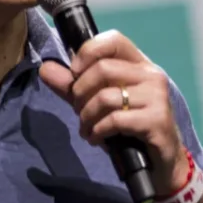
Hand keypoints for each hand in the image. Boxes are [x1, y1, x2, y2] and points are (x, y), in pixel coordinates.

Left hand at [38, 30, 188, 198]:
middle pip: (103, 68)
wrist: (158, 163)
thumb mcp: (96, 105)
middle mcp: (151, 75)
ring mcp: (157, 97)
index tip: (74, 73)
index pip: (113, 40)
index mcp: (139, 65)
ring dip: (87, 116)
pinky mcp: (157, 120)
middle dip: (81, 92)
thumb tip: (45, 68)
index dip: (87, 52)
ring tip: (86, 129)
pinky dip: (98, 131)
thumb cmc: (128, 130)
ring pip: (106, 96)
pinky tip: (96, 139)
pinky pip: (115, 119)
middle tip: (79, 111)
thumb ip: (72, 87)